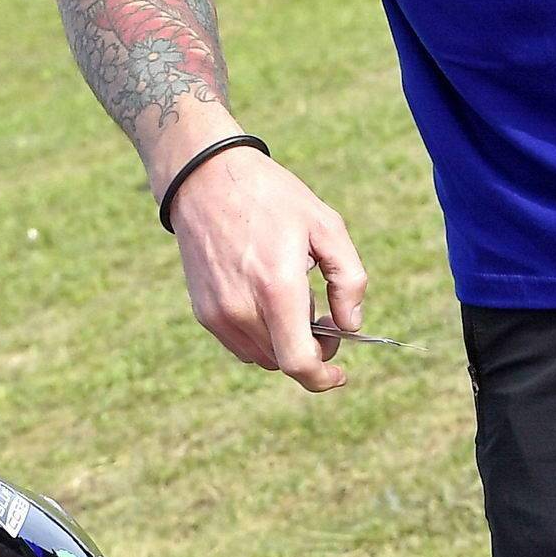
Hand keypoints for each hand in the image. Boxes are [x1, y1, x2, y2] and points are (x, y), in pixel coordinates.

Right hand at [164, 144, 367, 391]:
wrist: (206, 178)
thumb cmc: (272, 198)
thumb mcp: (325, 225)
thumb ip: (348, 279)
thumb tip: (351, 325)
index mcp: (276, 288)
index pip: (298, 363)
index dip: (323, 378)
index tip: (339, 373)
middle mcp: (242, 309)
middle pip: (284, 361)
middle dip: (310, 349)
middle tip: (322, 315)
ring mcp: (218, 314)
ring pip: (263, 357)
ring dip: (285, 342)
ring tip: (292, 299)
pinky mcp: (204, 313)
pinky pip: (241, 345)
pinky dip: (262, 335)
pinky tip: (266, 298)